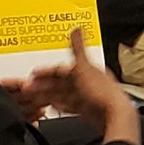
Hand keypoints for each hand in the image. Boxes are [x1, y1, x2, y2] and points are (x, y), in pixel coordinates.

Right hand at [14, 30, 141, 144]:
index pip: (63, 68)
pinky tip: (53, 106)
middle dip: (44, 84)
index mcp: (88, 69)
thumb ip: (78, 48)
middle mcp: (89, 82)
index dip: (47, 71)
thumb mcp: (84, 67)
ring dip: (50, 95)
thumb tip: (77, 28)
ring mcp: (89, 96)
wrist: (114, 116)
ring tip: (36, 97)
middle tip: (29, 88)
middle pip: (62, 82)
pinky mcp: (89, 110)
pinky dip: (61, 105)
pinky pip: (71, 106)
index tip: (33, 73)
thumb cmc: (102, 91)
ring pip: (65, 94)